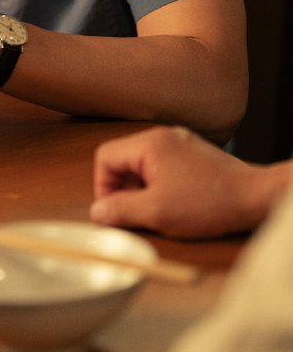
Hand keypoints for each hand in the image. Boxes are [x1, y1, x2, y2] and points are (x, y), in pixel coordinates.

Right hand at [89, 125, 269, 237]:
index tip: (113, 211)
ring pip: (144, 165)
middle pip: (124, 160)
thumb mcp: (157, 212)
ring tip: (158, 212)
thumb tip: (97, 212)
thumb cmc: (209, 202)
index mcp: (149, 143)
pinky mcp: (193, 155)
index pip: (106, 157)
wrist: (255, 197)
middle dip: (124, 190)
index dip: (103, 187)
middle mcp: (162, 137)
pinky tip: (175, 205)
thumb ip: (121, 210)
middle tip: (136, 214)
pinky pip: (163, 167)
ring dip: (143, 190)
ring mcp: (179, 143)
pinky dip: (161, 186)